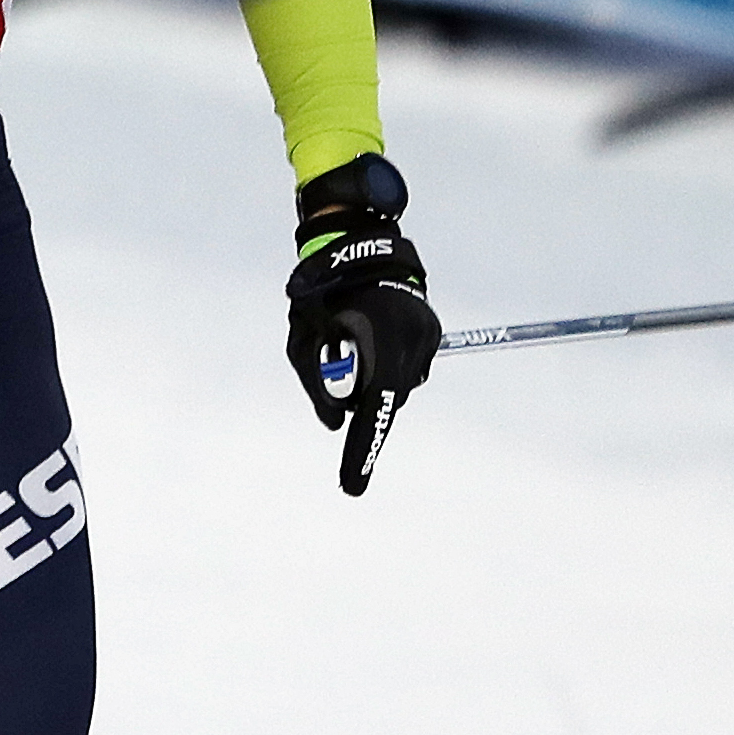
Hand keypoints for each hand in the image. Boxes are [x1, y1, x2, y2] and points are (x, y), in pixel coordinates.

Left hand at [282, 154, 438, 498]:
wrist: (360, 245)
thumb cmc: (320, 293)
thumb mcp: (301, 340)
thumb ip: (315, 386)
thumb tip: (335, 424)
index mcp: (379, 344)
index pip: (374, 410)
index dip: (362, 451)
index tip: (351, 488)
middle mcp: (411, 342)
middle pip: (385, 401)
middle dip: (359, 398)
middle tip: (332, 359)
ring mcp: (426, 335)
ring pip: (398, 385)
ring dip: (373, 377)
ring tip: (350, 336)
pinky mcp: (431, 330)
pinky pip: (407, 364)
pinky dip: (387, 362)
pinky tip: (371, 334)